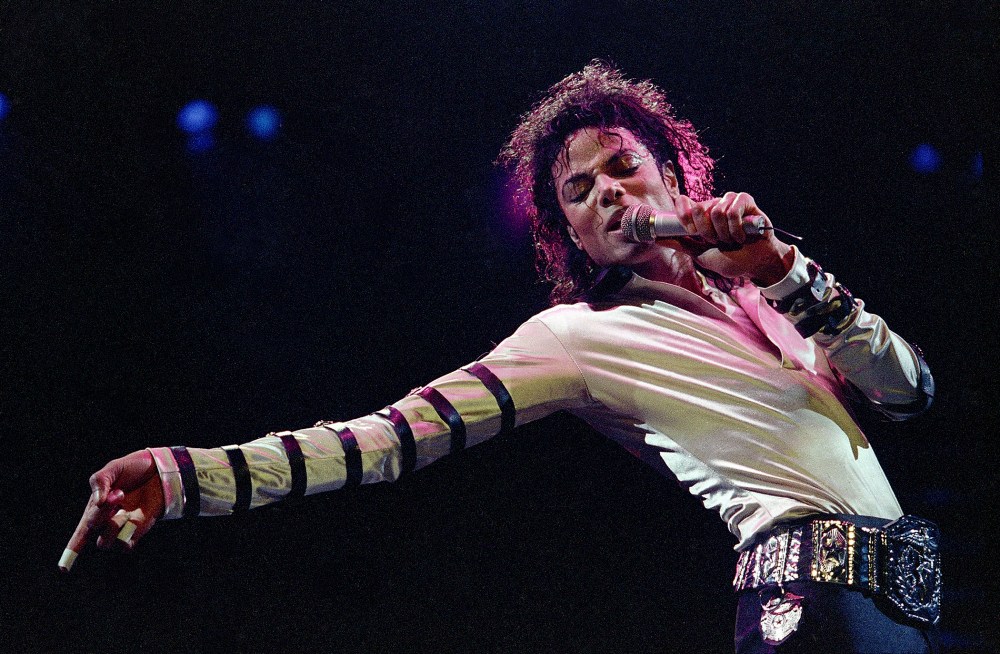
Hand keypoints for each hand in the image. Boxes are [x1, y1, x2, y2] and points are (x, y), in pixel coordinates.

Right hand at [61, 449, 164, 571]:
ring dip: (111, 525)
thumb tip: (98, 502)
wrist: (160, 468)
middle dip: (99, 513)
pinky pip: (125, 544)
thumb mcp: (112, 469)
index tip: (63, 569)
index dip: (71, 550)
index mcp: (95, 509)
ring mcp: (123, 527)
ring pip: (106, 542)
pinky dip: (125, 534)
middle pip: (92, 529)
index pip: (81, 533)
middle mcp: (107, 521)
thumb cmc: (133, 469)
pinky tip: (133, 517)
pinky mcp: (139, 530)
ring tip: (124, 502)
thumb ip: (100, 481)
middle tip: (117, 494)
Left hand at [671, 192, 792, 284]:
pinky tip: (743, 235)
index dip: (684, 217)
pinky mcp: (745, 200)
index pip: (683, 205)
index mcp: (701, 216)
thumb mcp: (701, 255)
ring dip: (725, 233)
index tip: (693, 232)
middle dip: (708, 232)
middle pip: (699, 209)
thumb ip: (682, 244)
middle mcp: (713, 205)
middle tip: (718, 242)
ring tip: (733, 240)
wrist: (756, 264)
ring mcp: (729, 201)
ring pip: (717, 211)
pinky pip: (733, 210)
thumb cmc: (731, 260)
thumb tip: (657, 238)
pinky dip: (737, 228)